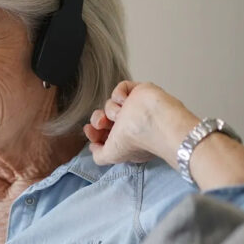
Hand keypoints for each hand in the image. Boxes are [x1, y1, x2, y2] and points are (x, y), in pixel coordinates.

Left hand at [83, 81, 198, 165]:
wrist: (155, 123)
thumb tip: (93, 147)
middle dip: (98, 120)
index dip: (94, 133)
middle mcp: (131, 124)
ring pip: (111, 103)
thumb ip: (99, 155)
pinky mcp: (141, 91)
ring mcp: (136, 107)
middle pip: (105, 118)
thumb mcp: (112, 156)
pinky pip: (122, 88)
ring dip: (111, 110)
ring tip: (120, 115)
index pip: (105, 135)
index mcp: (127, 140)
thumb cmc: (137, 141)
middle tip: (101, 123)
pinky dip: (119, 93)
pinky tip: (126, 102)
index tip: (89, 130)